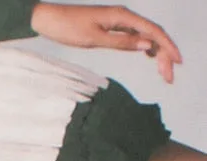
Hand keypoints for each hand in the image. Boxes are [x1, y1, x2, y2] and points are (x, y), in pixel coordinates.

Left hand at [31, 3, 181, 82]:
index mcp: (122, 16)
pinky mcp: (110, 27)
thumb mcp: (94, 38)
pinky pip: (134, 36)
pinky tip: (149, 57)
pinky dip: (144, 48)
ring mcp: (118, 21)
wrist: (50, 19)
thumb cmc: (68, 28)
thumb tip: (147, 46)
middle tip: (169, 77)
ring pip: (145, 36)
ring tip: (163, 72)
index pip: (153, 32)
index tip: (177, 63)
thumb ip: (121, 43)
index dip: (168, 47)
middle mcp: (124, 16)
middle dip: (164, 55)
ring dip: (156, 53)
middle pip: (152, 35)